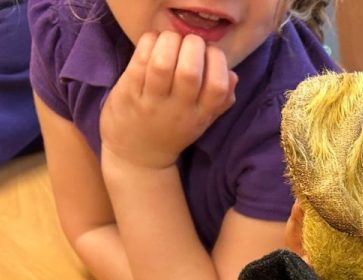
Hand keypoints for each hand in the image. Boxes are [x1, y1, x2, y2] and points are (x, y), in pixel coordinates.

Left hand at [100, 31, 237, 169]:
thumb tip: (233, 75)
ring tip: (170, 40)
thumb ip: (221, 101)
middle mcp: (178, 110)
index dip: (217, 60)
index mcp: (201, 114)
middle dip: (192, 45)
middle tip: (188, 42)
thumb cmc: (172, 131)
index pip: (217, 85)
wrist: (138, 156)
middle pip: (190, 71)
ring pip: (162, 64)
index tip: (209, 52)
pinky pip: (139, 60)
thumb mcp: (202, 121)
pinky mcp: (129, 93)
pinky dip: (148, 42)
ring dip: (168, 41)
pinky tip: (152, 42)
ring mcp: (152, 102)